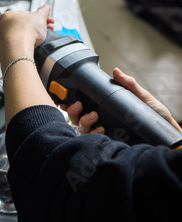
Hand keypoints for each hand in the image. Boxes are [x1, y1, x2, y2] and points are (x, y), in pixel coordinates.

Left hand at [0, 5, 54, 71]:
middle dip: (35, 28)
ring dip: (29, 38)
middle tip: (43, 30)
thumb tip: (44, 10)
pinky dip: (23, 48)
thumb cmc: (24, 34)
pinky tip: (30, 48)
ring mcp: (0, 42)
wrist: (18, 53)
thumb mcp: (40, 17)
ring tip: (38, 40)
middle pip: (21, 26)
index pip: (25, 15)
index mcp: (7, 16)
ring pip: (19, 38)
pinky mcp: (3, 53)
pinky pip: (16, 48)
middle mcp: (0, 28)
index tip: (43, 21)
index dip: (37, 18)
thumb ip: (43, 11)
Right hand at [62, 68, 181, 133]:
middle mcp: (100, 120)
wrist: (165, 132)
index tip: (66, 100)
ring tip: (94, 117)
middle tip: (79, 106)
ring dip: (84, 121)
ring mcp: (102, 131)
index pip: (83, 106)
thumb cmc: (154, 115)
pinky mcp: (108, 141)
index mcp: (104, 108)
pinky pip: (93, 139)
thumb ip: (129, 85)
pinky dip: (94, 134)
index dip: (70, 104)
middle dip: (73, 111)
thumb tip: (116, 71)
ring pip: (82, 128)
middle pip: (77, 118)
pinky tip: (100, 129)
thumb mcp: (142, 97)